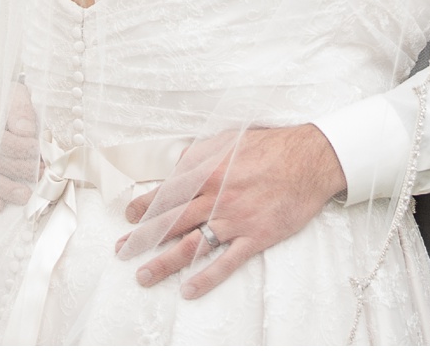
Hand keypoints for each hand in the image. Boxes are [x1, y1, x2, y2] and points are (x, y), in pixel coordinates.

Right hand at [0, 80, 40, 213]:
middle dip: (23, 169)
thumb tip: (25, 130)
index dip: (25, 148)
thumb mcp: (13, 94)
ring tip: (25, 194)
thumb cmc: (2, 100)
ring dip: (6, 190)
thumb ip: (20, 110)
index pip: (2, 140)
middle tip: (43, 171)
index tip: (40, 149)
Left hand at [115, 124, 344, 297]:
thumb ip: (198, 155)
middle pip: (172, 222)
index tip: (130, 218)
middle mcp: (215, 198)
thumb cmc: (266, 146)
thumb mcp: (225, 140)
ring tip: (143, 275)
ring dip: (165, 262)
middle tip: (122, 250)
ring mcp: (234, 220)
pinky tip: (188, 290)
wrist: (308, 160)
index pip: (167, 193)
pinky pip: (227, 262)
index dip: (145, 206)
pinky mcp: (255, 237)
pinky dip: (206, 277)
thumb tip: (177, 169)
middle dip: (143, 237)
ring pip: (192, 244)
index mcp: (206, 172)